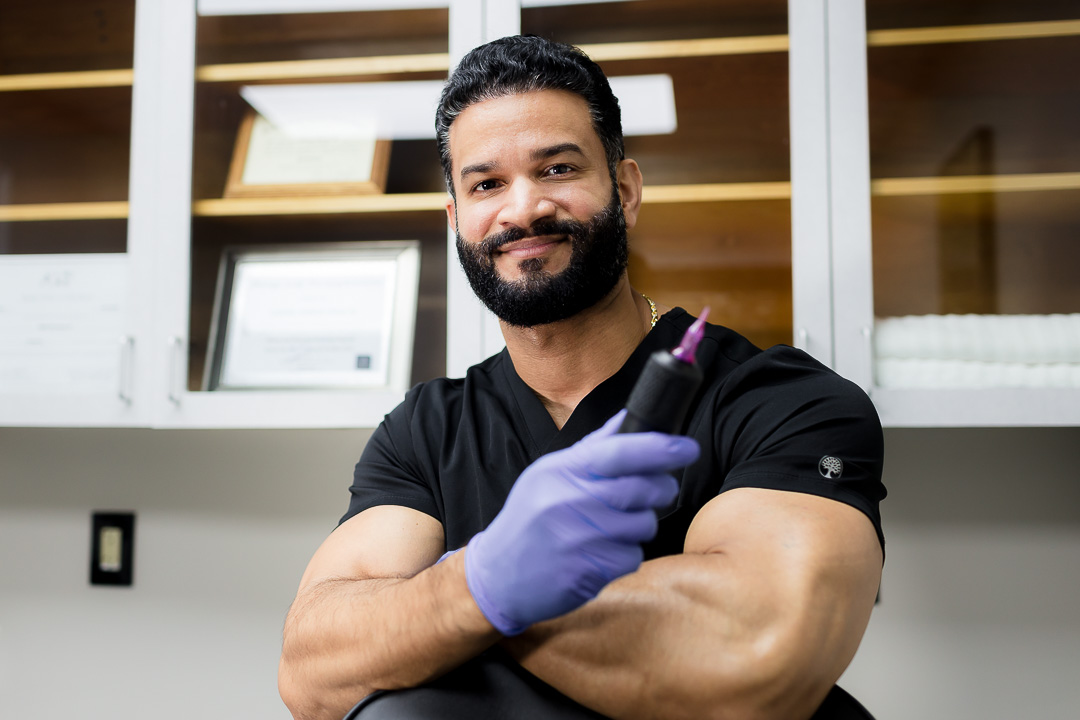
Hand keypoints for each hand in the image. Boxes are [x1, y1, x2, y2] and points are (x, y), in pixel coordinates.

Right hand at [464, 410, 699, 634]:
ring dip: (640, 526)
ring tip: (613, 527)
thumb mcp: (550, 474)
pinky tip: (601, 553)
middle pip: (642, 489)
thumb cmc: (529, 519)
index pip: (620, 451)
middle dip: (661, 488)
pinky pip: (632, 557)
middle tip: (658, 490)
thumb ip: (592, 448)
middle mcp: (569, 501)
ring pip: (643, 525)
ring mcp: (578, 538)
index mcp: (563, 471)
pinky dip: (625, 555)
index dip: (661, 447)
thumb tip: (629, 417)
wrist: (498, 575)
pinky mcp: (587, 571)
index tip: (687, 447)